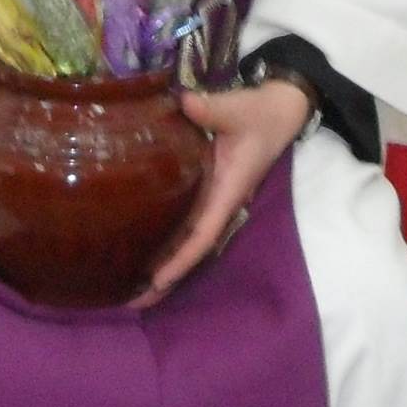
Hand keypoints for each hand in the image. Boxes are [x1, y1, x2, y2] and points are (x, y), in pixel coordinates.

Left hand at [135, 78, 311, 309]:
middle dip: (164, 279)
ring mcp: (212, 199)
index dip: (180, 260)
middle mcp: (219, 203)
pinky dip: (164, 239)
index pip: (202, 236)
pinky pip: (183, 221)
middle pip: (191, 250)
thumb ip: (212, 108)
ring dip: (162, 263)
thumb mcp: (238, 108)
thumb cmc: (259, 112)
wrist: (278, 109)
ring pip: (186, 240)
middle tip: (128, 303)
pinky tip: (140, 247)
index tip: (155, 282)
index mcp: (228, 192)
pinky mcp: (205, 190)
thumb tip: (186, 103)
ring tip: (127, 286)